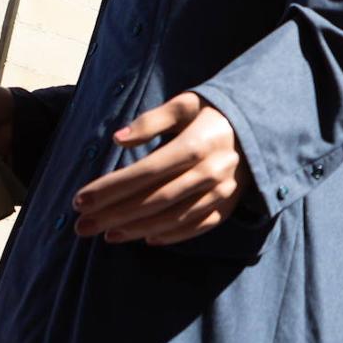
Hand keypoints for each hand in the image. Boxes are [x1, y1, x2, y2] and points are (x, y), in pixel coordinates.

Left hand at [73, 92, 248, 245]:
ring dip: (136, 229)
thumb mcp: (186, 104)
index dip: (110, 188)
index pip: (144, 172)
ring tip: (106, 234)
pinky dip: (171, 235)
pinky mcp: (229, 205)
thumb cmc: (214, 112)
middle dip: (113, 214)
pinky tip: (145, 238)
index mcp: (196, 144)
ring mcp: (222, 192)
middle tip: (81, 226)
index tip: (79, 199)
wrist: (262, 125)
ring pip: (173, 217)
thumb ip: (152, 120)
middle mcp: (210, 172)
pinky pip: (197, 226)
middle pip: (153, 200)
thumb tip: (118, 139)